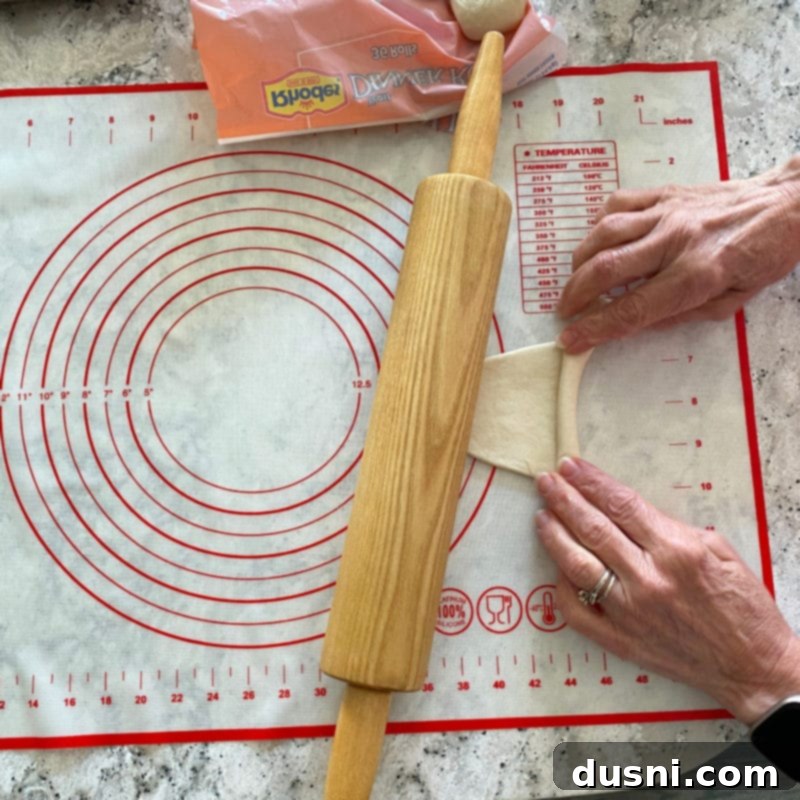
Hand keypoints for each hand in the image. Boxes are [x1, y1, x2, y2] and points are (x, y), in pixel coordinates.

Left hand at [534, 457, 799, 723]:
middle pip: (593, 528)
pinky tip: (556, 567)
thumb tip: (628, 511)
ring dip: (554, 536)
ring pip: (578, 565)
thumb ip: (672, 528)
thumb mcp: (719, 551)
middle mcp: (649, 579)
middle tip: (546, 480)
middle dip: (564, 499)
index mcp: (677, 551)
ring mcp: (630, 612)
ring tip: (541, 514)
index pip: (621, 505)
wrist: (753, 666)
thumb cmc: (742, 605)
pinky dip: (561, 587)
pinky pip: (577, 611)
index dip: (591, 482)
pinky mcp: (621, 641)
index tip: (570, 465)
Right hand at [557, 156, 799, 353]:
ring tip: (576, 280)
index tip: (570, 340)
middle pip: (606, 269)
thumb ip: (680, 314)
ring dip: (580, 262)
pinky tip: (598, 242)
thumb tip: (636, 322)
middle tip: (565, 311)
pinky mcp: (664, 192)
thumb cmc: (763, 256)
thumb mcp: (730, 302)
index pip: (631, 309)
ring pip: (604, 234)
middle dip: (575, 295)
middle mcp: (676, 241)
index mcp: (697, 275)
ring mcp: (667, 213)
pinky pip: (617, 204)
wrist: (787, 204)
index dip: (594, 328)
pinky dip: (598, 226)